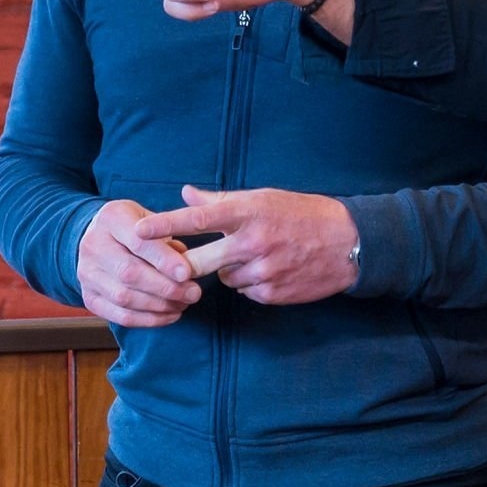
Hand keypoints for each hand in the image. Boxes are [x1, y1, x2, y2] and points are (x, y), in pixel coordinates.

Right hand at [77, 198, 202, 327]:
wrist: (101, 237)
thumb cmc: (136, 226)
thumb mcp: (154, 219)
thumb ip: (170, 238)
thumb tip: (188, 265)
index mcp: (112, 218)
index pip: (139, 242)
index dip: (164, 260)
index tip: (187, 274)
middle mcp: (93, 245)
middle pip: (130, 273)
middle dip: (166, 287)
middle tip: (193, 293)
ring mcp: (86, 273)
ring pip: (124, 297)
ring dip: (159, 305)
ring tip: (183, 303)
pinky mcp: (88, 297)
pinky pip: (119, 316)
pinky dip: (148, 320)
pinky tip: (169, 315)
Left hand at [135, 184, 359, 305]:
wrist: (348, 242)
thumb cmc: (303, 213)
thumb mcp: (264, 197)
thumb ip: (222, 200)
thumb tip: (186, 193)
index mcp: (249, 212)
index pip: (198, 218)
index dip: (166, 225)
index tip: (138, 229)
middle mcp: (252, 242)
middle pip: (198, 263)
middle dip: (183, 267)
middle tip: (177, 266)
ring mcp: (262, 271)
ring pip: (224, 278)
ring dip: (229, 270)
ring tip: (256, 256)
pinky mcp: (272, 293)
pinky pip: (245, 292)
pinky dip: (250, 283)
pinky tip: (271, 270)